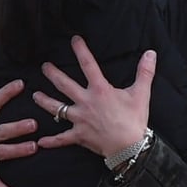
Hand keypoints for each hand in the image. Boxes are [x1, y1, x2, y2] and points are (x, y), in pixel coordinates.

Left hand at [34, 36, 154, 157]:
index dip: (81, 51)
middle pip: (64, 85)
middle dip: (53, 74)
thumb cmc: (134, 119)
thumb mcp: (141, 93)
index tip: (74, 40)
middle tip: (44, 67)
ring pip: (56, 109)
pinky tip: (41, 141)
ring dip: (44, 102)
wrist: (129, 146)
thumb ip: (145, 72)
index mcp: (100, 90)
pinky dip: (51, 141)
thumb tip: (151, 53)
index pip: (88, 65)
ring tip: (35, 96)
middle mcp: (86, 102)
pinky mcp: (79, 135)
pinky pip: (61, 138)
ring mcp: (80, 119)